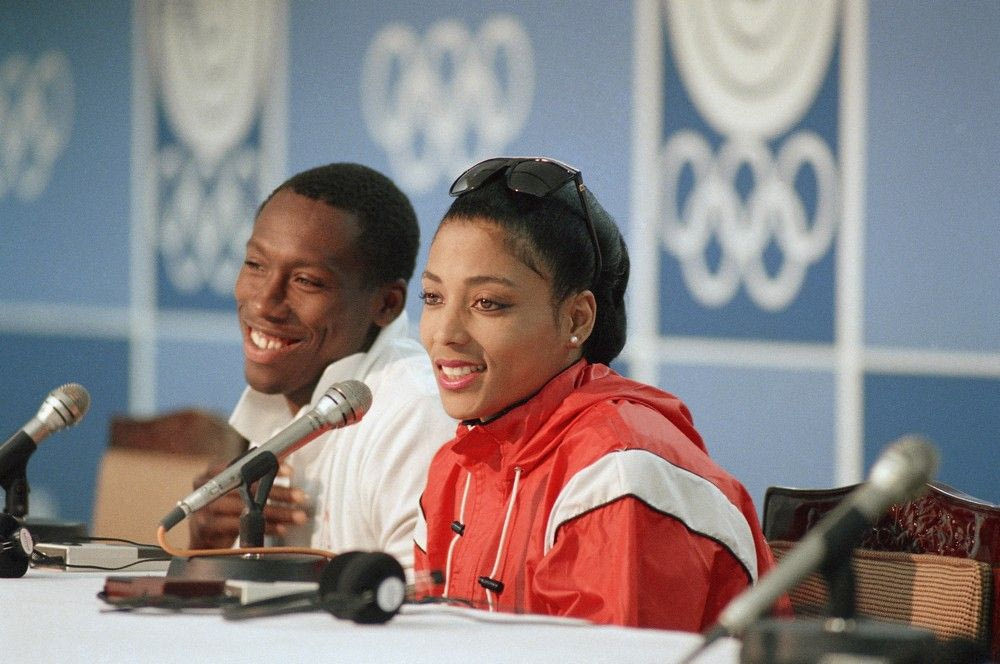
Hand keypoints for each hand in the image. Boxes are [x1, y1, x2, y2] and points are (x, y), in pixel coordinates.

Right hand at [186, 461, 308, 548]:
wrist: (205, 540)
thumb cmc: (224, 510)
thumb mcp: (235, 489)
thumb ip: (252, 475)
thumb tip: (284, 460)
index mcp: (213, 472)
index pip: (243, 465)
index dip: (266, 466)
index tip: (290, 471)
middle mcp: (205, 488)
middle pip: (247, 487)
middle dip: (278, 493)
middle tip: (300, 496)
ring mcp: (204, 509)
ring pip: (246, 508)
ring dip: (277, 513)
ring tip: (298, 515)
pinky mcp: (207, 528)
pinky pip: (242, 527)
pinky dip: (265, 528)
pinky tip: (282, 528)